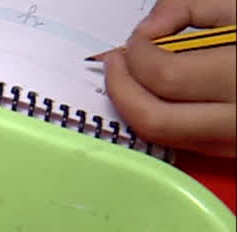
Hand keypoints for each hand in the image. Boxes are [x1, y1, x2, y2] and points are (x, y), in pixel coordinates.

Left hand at [104, 0, 235, 156]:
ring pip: (165, 138)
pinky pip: (187, 143)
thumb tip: (151, 28)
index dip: (136, 55)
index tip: (133, 40)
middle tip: (114, 64)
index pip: (166, 75)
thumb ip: (193, 9)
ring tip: (131, 77)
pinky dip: (164, 119)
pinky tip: (161, 95)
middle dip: (121, 89)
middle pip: (155, 119)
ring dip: (137, 107)